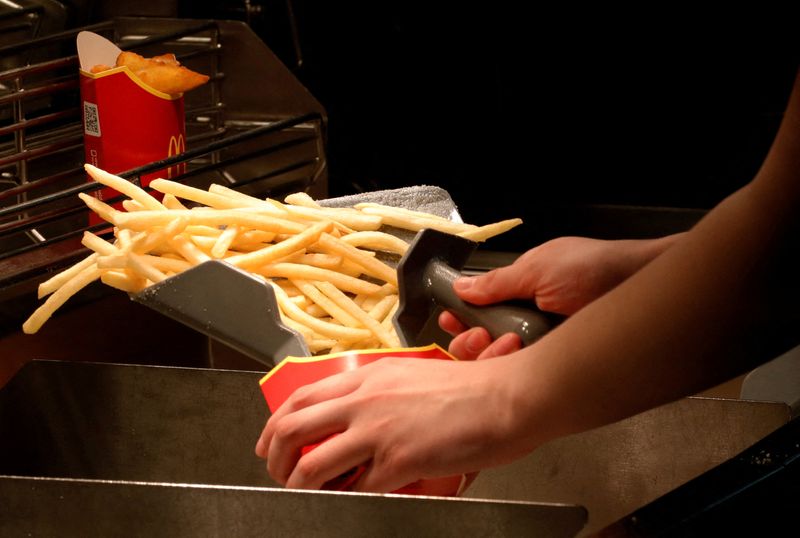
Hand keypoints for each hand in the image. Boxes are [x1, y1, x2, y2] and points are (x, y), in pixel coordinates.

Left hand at [255, 355, 530, 492]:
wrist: (507, 397)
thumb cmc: (470, 389)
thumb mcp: (411, 377)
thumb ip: (378, 395)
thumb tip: (355, 420)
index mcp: (368, 377)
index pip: (301, 396)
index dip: (276, 424)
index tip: (271, 442)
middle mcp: (365, 400)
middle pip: (292, 428)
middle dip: (275, 457)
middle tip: (278, 473)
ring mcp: (379, 431)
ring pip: (312, 465)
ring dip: (299, 485)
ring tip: (304, 493)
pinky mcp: (398, 461)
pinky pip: (355, 489)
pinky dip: (344, 499)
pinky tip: (350, 498)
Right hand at [440, 235, 681, 357]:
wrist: (638, 286)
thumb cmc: (593, 269)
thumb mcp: (537, 270)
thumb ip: (497, 283)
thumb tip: (462, 287)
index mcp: (520, 291)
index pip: (478, 310)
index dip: (461, 319)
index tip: (450, 322)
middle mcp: (527, 320)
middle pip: (482, 342)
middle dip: (471, 342)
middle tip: (479, 337)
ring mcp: (541, 343)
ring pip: (500, 363)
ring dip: (492, 355)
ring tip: (508, 344)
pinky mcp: (556, 363)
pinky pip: (526, 374)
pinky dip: (515, 370)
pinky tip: (518, 361)